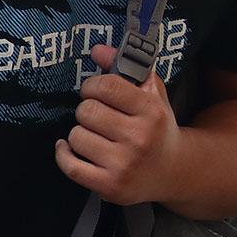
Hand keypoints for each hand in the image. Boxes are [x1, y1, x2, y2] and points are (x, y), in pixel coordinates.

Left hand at [54, 42, 182, 204]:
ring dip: (79, 134)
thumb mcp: (150, 94)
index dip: (92, 86)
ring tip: (95, 137)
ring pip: (75, 136)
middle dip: (87, 112)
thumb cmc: (156, 127)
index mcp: (151, 112)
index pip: (105, 86)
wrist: (173, 171)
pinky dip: (63, 154)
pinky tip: (69, 148)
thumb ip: (125, 67)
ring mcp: (124, 165)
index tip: (94, 92)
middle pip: (86, 111)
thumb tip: (97, 49)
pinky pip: (70, 165)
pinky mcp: (110, 186)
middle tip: (98, 118)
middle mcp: (139, 139)